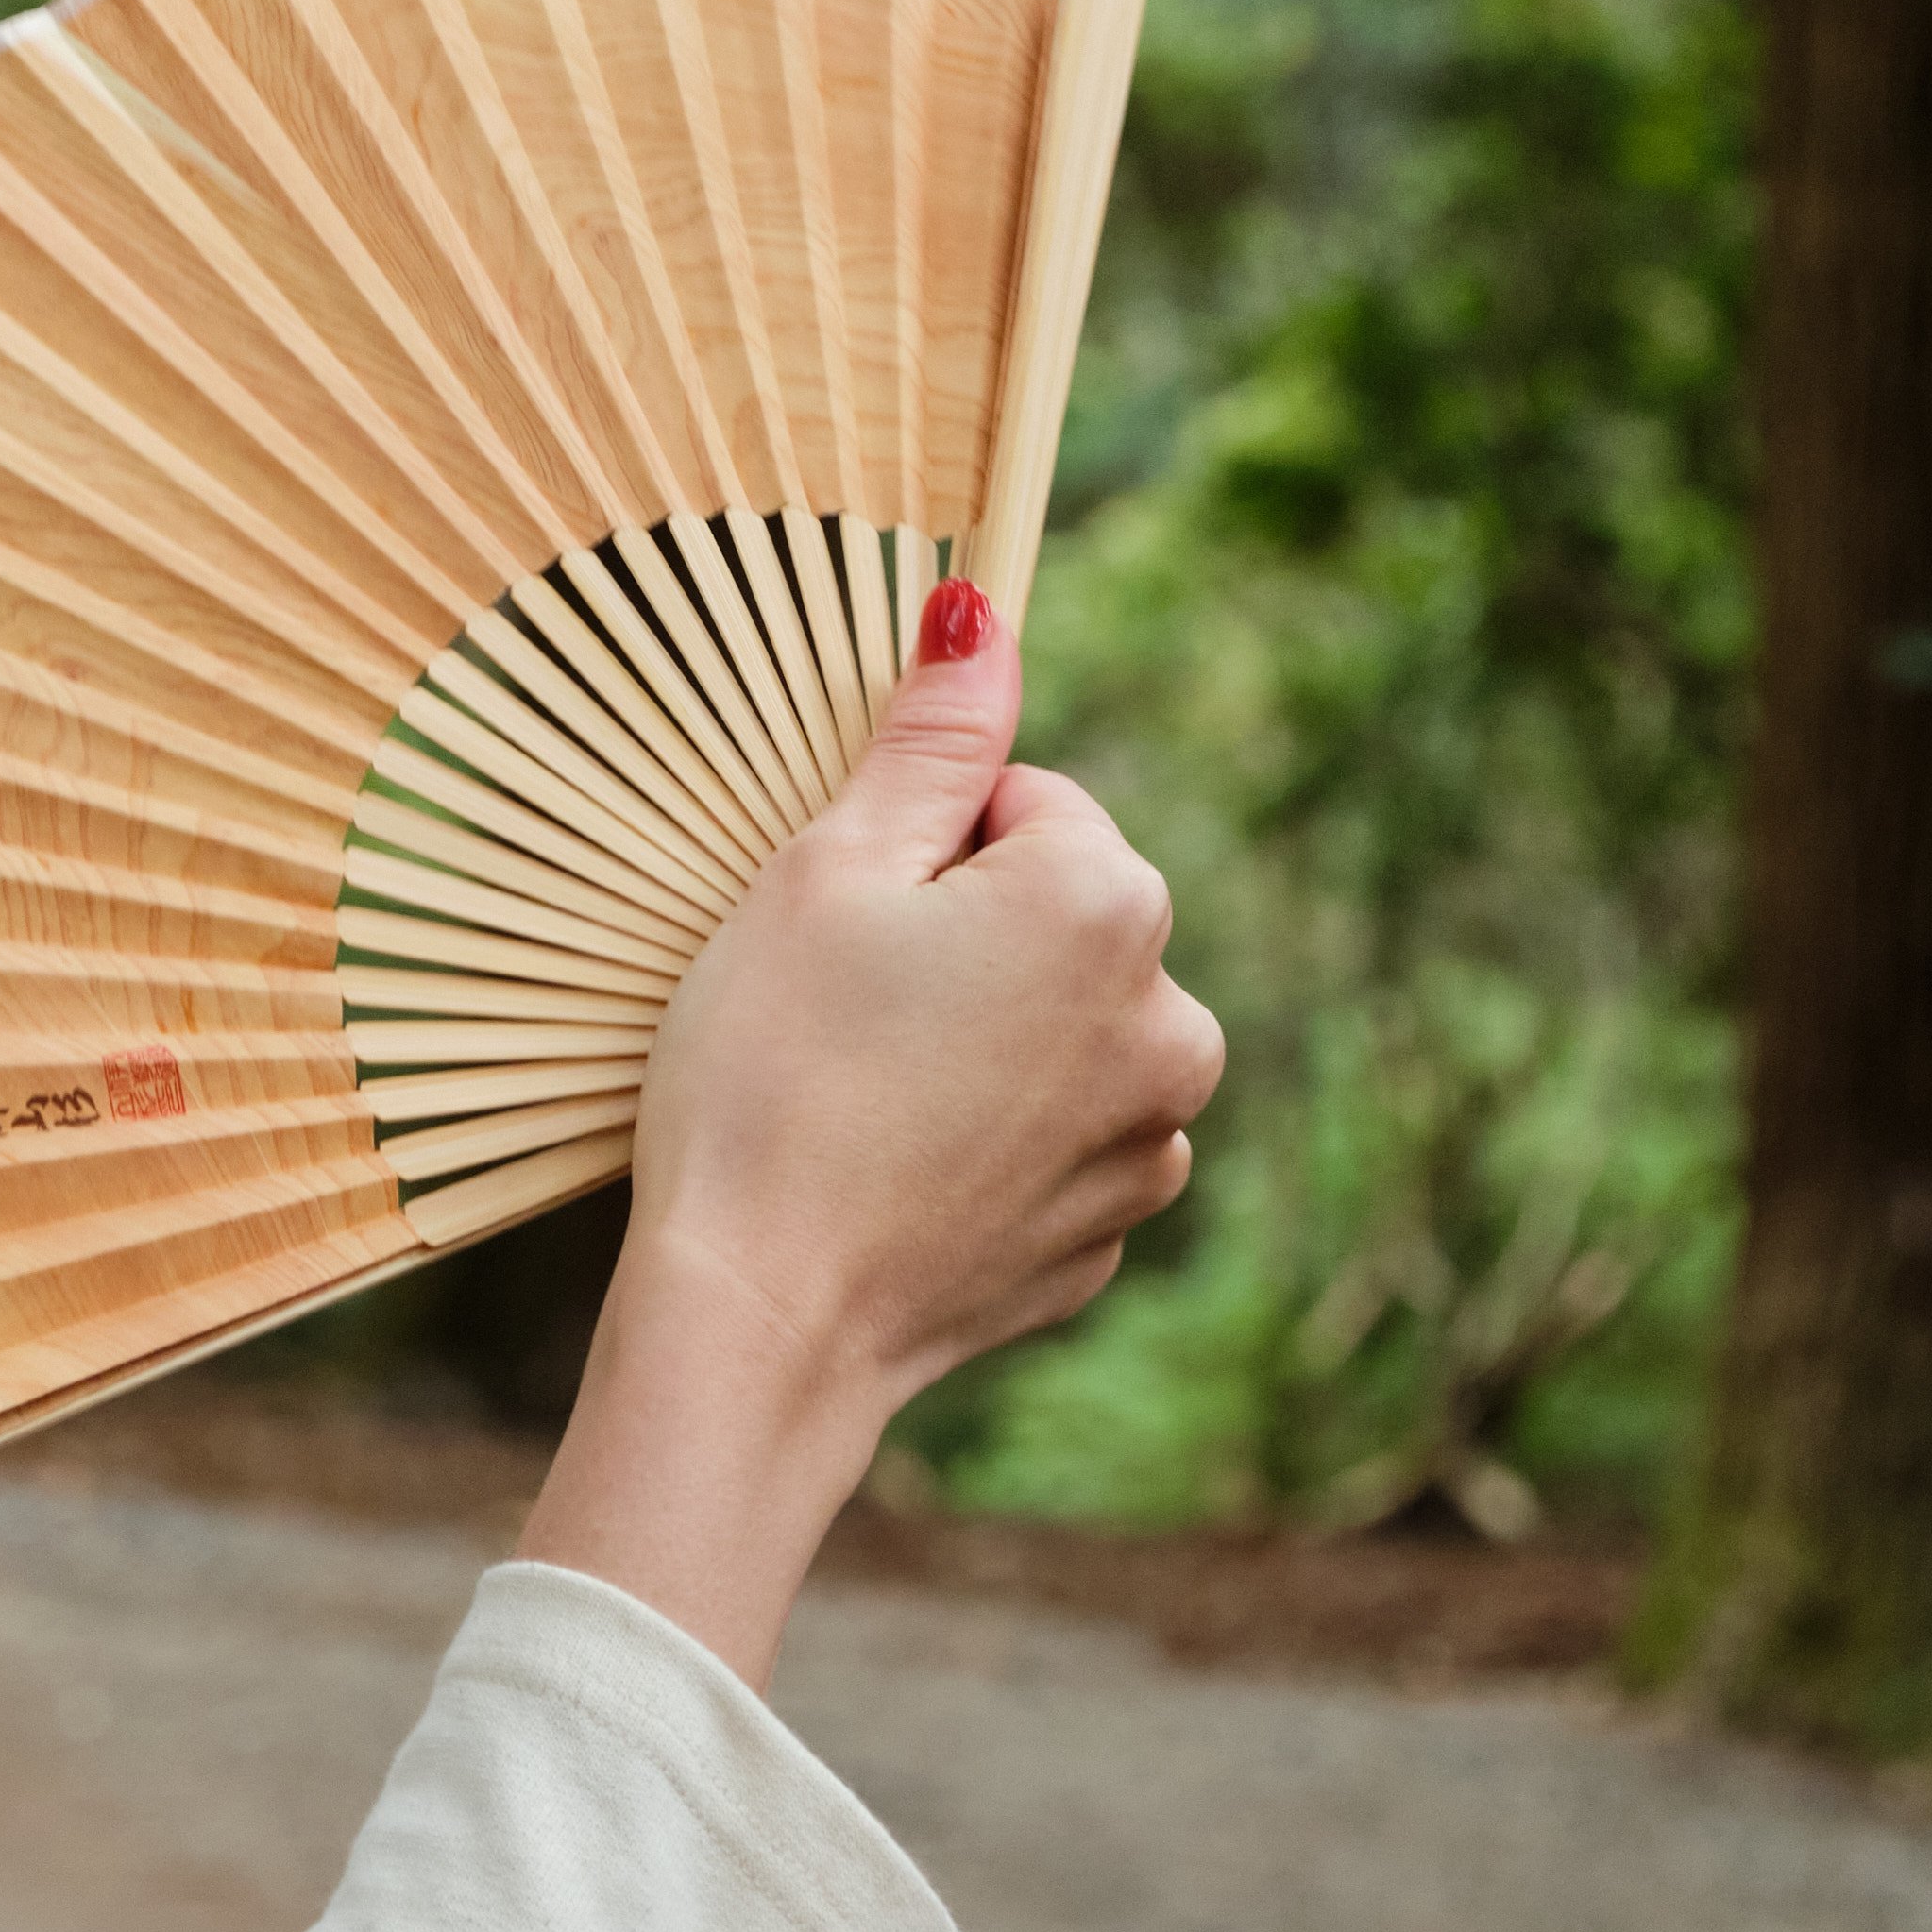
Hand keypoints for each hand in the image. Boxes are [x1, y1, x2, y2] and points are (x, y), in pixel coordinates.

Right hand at [516, 580, 1226, 1683]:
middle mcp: (1171, 1020)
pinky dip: (986, 1141)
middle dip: (961, 939)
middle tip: (842, 1010)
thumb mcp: (828, 874)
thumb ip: (929, 740)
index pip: (1019, 804)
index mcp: (1109, 902)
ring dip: (981, 1040)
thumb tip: (984, 610)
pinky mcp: (1109, 1236)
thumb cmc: (772, 1079)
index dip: (914, 850)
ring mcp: (1150, 1142)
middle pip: (1055, 918)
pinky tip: (893, 1170)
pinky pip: (1051, 1141)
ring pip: (1059, 1031)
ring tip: (865, 1098)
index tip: (845, 925)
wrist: (761, 1321)